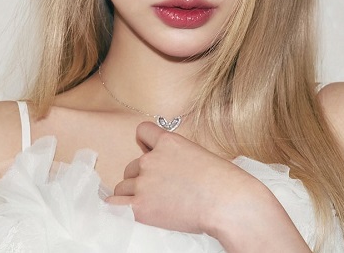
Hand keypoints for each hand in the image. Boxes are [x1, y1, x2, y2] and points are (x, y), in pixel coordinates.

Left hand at [106, 121, 259, 235]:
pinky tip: (132, 212)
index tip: (153, 157)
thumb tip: (169, 174)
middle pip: (132, 166)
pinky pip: (114, 204)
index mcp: (168, 142)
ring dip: (134, 195)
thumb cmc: (225, 184)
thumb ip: (178, 158)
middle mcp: (151, 159)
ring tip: (158, 205)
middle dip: (142, 178)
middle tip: (164, 192)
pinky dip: (120, 208)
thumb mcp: (200, 156)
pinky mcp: (140, 206)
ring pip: (124, 186)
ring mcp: (144, 182)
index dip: (146, 145)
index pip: (142, 131)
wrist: (229, 203)